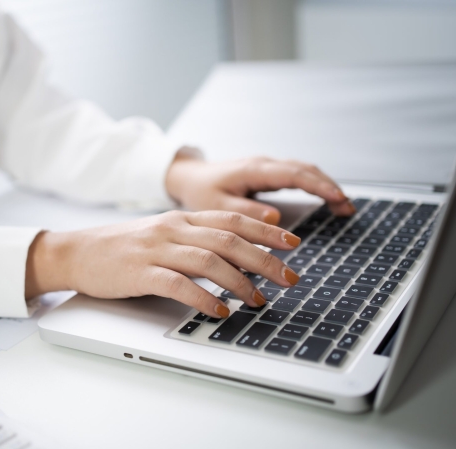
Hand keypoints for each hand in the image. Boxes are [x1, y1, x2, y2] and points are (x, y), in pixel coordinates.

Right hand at [25, 211, 302, 318]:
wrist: (77, 252)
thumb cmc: (122, 247)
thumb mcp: (161, 234)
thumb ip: (194, 240)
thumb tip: (233, 257)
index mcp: (180, 218)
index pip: (232, 220)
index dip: (266, 230)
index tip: (292, 243)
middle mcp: (173, 229)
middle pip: (228, 240)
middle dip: (264, 259)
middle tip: (290, 278)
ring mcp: (156, 249)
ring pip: (208, 260)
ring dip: (239, 281)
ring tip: (259, 300)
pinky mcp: (140, 272)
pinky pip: (178, 284)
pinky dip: (203, 298)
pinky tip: (219, 311)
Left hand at [165, 152, 355, 223]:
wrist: (189, 177)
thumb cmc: (201, 191)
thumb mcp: (216, 206)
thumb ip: (243, 212)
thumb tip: (274, 217)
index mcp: (253, 170)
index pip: (294, 175)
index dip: (318, 186)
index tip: (338, 198)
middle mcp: (264, 164)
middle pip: (305, 170)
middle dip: (330, 186)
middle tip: (348, 207)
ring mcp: (267, 167)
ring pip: (304, 170)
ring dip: (326, 185)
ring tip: (344, 206)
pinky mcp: (268, 173)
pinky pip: (297, 175)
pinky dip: (315, 184)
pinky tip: (326, 198)